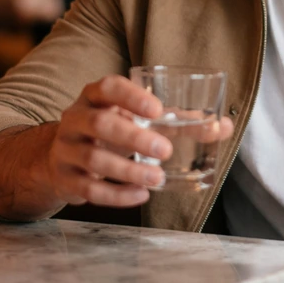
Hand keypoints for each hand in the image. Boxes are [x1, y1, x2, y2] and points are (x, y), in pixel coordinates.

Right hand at [46, 75, 234, 207]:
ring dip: (128, 171)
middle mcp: (76, 118)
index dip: (131, 96)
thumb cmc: (110, 132)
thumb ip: (178, 122)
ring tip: (157, 179)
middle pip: (100, 123)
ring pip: (94, 158)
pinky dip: (116, 194)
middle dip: (133, 137)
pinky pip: (89, 189)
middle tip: (164, 150)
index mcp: (95, 97)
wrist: (59, 157)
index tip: (157, 109)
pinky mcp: (64, 178)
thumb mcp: (136, 120)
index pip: (108, 87)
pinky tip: (141, 195)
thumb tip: (224, 127)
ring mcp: (66, 149)